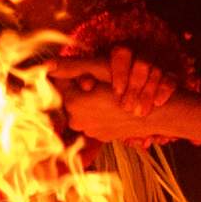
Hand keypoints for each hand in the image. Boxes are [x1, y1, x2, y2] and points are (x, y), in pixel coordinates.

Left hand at [63, 47, 185, 141]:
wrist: (155, 113)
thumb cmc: (130, 86)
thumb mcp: (101, 70)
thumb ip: (71, 66)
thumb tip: (45, 65)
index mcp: (73, 103)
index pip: (61, 83)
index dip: (74, 75)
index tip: (89, 73)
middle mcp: (77, 121)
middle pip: (71, 97)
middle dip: (81, 88)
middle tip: (101, 83)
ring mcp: (89, 131)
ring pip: (83, 108)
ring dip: (90, 100)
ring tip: (110, 95)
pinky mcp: (101, 137)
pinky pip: (94, 119)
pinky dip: (100, 112)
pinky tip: (114, 107)